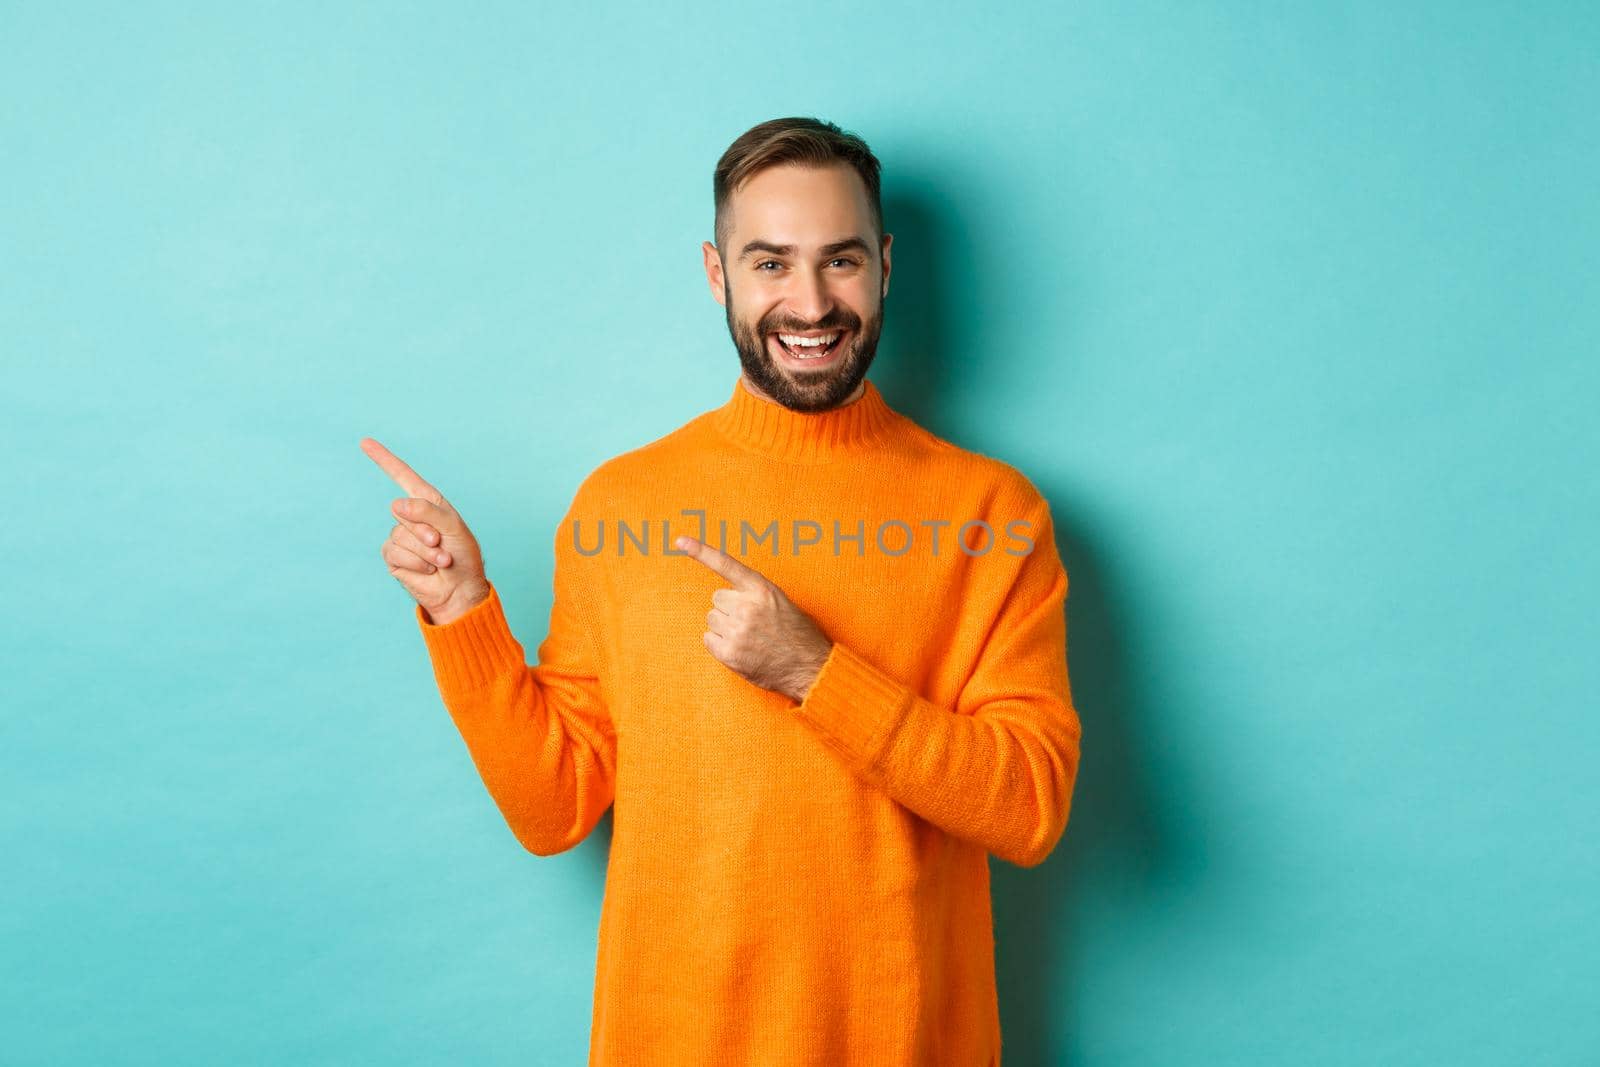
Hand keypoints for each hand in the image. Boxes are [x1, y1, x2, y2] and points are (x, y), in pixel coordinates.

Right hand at [361, 437, 490, 625]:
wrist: (460, 590)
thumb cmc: (464, 557)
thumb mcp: (453, 528)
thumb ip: (427, 511)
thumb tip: (396, 503)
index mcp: (429, 503)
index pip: (403, 476)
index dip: (384, 459)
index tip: (365, 441)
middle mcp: (412, 517)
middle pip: (403, 511)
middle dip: (425, 530)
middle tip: (443, 545)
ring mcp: (401, 537)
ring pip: (400, 535)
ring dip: (424, 551)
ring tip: (441, 560)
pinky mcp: (394, 557)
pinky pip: (395, 552)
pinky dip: (415, 562)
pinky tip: (428, 570)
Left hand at [674, 535, 833, 702]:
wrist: (810, 667)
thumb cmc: (797, 634)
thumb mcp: (781, 602)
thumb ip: (754, 594)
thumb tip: (727, 598)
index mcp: (761, 590)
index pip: (726, 565)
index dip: (701, 552)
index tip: (679, 541)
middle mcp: (747, 607)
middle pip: (717, 599)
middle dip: (729, 609)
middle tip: (752, 623)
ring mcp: (737, 631)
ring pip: (712, 619)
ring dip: (725, 627)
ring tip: (749, 638)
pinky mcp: (729, 653)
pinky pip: (708, 639)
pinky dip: (720, 645)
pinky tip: (741, 650)